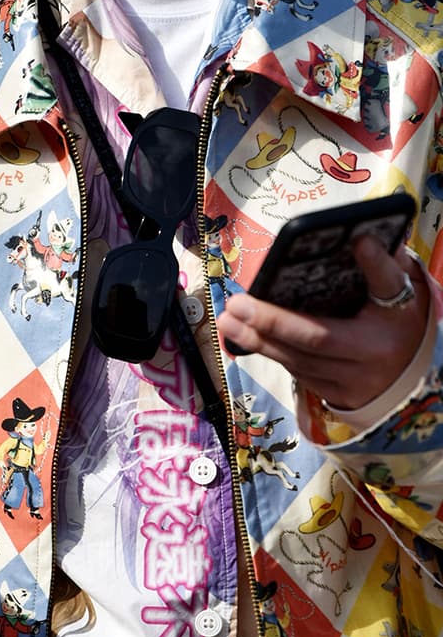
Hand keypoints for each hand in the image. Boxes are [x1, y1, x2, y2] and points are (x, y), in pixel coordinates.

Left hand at [216, 237, 428, 409]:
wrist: (408, 379)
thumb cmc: (398, 327)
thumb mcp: (401, 296)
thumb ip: (383, 270)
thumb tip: (361, 239)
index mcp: (388, 329)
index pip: (380, 293)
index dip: (370, 270)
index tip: (357, 242)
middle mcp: (367, 360)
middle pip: (314, 339)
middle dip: (271, 321)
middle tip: (237, 304)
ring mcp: (348, 383)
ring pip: (297, 360)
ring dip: (257, 341)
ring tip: (227, 320)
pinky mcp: (332, 396)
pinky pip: (295, 372)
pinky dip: (270, 353)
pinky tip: (243, 338)